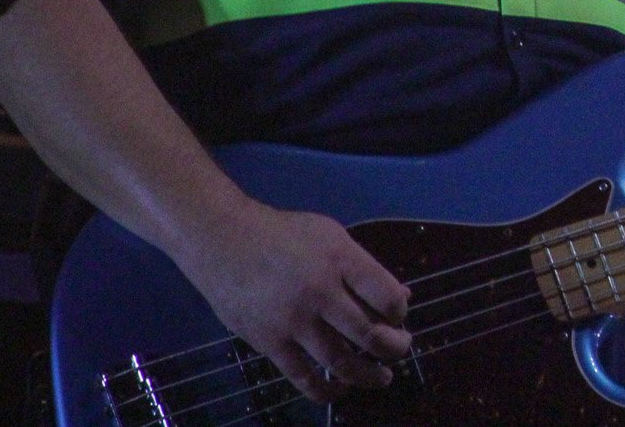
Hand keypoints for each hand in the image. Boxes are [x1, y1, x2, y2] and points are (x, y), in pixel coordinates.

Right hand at [175, 199, 411, 403]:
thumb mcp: (330, 236)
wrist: (222, 240)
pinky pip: (303, 377)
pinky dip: (326, 390)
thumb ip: (363, 268)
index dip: (400, 313)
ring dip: (368, 375)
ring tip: (382, 376)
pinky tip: (340, 389)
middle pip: (369, 334)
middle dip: (393, 348)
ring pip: (340, 362)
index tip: (398, 317)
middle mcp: (319, 290)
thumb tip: (402, 297)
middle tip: (400, 350)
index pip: (386, 296)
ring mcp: (293, 320)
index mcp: (339, 258)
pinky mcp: (269, 341)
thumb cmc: (282, 234)